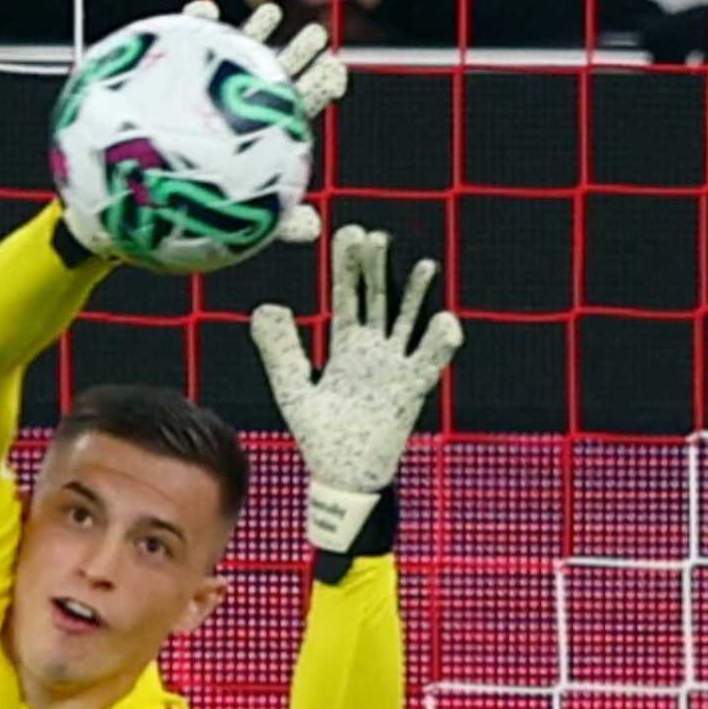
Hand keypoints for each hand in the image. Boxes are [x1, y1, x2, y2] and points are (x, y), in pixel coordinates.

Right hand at [179, 0, 346, 244]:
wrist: (126, 203)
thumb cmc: (178, 218)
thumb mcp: (232, 224)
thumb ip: (275, 223)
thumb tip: (315, 230)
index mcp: (258, 136)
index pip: (297, 107)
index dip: (320, 86)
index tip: (336, 69)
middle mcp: (233, 111)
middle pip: (275, 77)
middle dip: (299, 53)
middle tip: (316, 35)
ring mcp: (201, 94)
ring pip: (235, 59)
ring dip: (255, 33)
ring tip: (273, 12)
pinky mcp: (167, 82)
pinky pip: (183, 52)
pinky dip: (194, 30)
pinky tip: (204, 14)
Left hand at [250, 225, 464, 552]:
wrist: (342, 474)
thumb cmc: (319, 433)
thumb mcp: (294, 388)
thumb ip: (280, 350)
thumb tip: (265, 306)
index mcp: (346, 345)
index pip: (348, 296)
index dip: (349, 267)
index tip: (350, 234)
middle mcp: (374, 350)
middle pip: (380, 300)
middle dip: (380, 270)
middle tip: (378, 236)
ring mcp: (396, 367)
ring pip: (409, 322)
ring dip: (417, 296)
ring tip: (423, 265)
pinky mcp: (412, 390)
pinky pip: (430, 361)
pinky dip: (439, 342)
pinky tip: (442, 319)